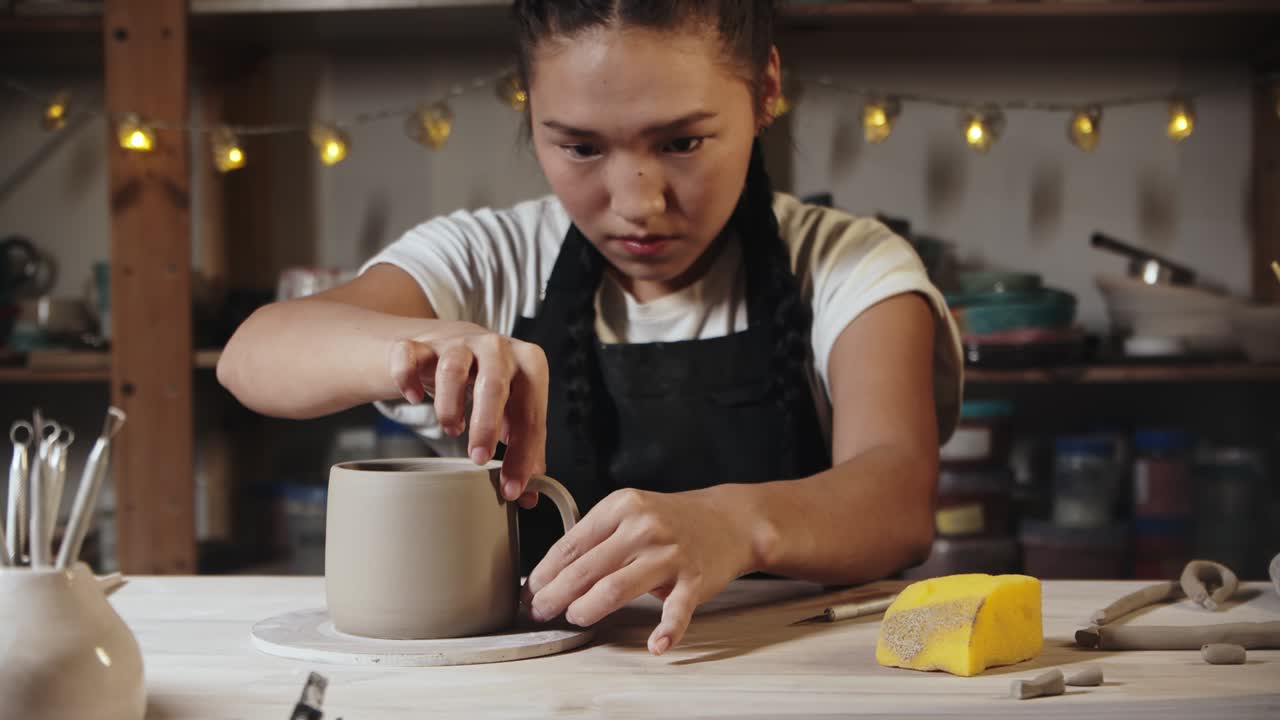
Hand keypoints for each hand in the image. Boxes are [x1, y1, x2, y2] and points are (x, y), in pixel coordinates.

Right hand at [388, 321, 547, 506]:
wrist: (459, 344)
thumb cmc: (492, 383)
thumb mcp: (515, 410)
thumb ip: (525, 449)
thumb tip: (530, 495)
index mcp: (529, 364)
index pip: (530, 412)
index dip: (523, 454)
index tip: (510, 487)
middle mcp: (496, 349)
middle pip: (494, 384)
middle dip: (486, 426)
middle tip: (478, 459)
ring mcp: (458, 343)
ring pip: (453, 368)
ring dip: (450, 404)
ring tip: (451, 429)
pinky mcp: (422, 345)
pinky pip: (409, 356)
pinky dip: (407, 378)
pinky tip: (414, 398)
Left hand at [523, 486, 757, 654]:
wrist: (728, 520)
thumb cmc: (672, 520)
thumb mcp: (630, 512)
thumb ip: (596, 537)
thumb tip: (552, 573)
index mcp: (621, 507)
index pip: (571, 544)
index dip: (545, 572)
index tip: (530, 591)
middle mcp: (643, 527)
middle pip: (585, 569)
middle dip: (555, 595)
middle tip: (541, 611)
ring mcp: (670, 554)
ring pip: (615, 588)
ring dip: (587, 609)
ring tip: (575, 618)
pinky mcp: (694, 579)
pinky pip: (676, 610)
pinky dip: (666, 631)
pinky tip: (655, 645)